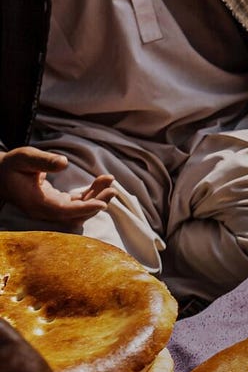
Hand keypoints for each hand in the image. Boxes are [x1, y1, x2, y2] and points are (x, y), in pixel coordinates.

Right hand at [0, 147, 114, 222]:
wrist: (2, 174)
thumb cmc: (13, 165)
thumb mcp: (25, 157)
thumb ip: (44, 161)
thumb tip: (64, 163)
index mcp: (35, 203)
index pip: (63, 211)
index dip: (84, 209)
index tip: (102, 204)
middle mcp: (44, 210)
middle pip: (75, 215)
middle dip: (96, 203)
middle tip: (113, 189)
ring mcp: (51, 209)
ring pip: (79, 210)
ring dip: (96, 198)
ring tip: (110, 182)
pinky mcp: (56, 204)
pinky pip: (77, 203)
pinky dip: (91, 194)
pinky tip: (102, 182)